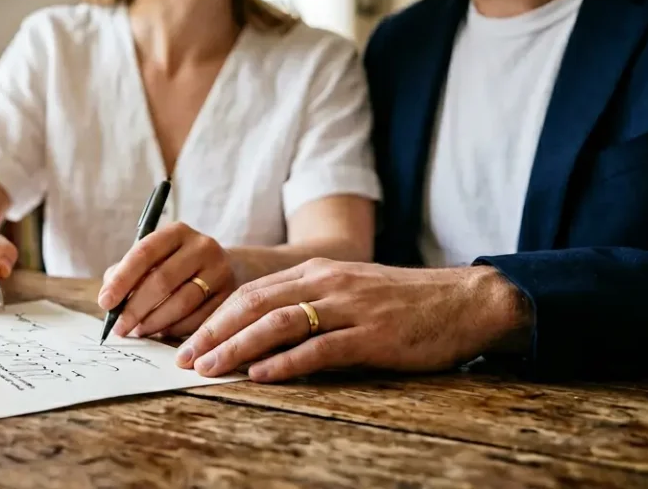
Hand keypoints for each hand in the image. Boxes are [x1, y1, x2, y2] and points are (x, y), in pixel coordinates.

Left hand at [96, 222, 236, 338]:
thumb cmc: (175, 264)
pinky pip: (199, 319)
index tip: (105, 302)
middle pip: (163, 280)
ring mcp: (220, 270)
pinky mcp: (231, 295)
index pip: (144, 253)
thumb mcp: (153, 258)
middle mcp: (202, 246)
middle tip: (120, 327)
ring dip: (155, 322)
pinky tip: (162, 333)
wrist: (223, 267)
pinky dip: (176, 329)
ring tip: (138, 331)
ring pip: (182, 302)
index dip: (122, 280)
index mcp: (176, 232)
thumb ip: (125, 273)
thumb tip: (109, 300)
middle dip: (135, 307)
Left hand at [175, 258, 532, 381]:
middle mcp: (326, 282)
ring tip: (209, 368)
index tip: (185, 340)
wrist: (463, 300)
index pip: (250, 291)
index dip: (212, 315)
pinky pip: (319, 348)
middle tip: (184, 358)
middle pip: (254, 304)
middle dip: (213, 332)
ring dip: (237, 346)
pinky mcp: (371, 335)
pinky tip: (261, 375)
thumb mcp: (346, 291)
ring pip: (278, 323)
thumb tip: (256, 334)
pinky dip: (286, 362)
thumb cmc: (401, 303)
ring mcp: (348, 307)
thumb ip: (306, 304)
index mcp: (315, 270)